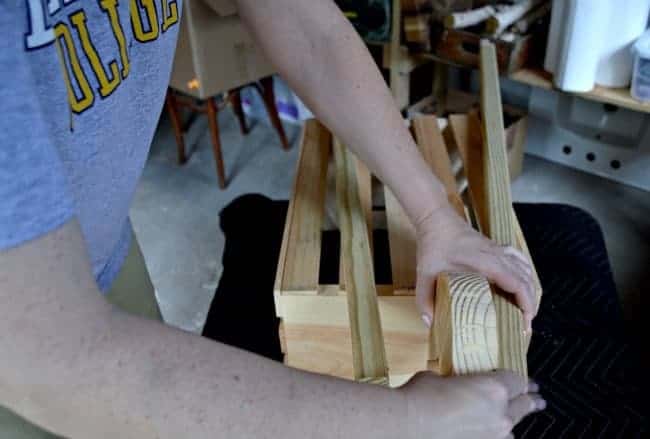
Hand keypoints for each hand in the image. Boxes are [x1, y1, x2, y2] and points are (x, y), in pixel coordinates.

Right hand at [404, 371, 544, 438]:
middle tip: (537, 399)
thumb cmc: (422, 397)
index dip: (522, 379)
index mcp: (494, 388)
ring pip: (513, 427)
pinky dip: (495, 436)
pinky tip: (490, 433)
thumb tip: (452, 384)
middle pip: (525, 404)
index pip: (518, 379)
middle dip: (532, 401)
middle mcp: (500, 413)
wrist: (410, 424)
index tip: (525, 381)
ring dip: (511, 421)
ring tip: (510, 419)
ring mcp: (494, 435)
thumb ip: (456, 380)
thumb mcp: (440, 376)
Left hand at [414, 204, 536, 329]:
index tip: (525, 322)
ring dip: (529, 290)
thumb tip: (428, 322)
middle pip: (526, 279)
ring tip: (524, 310)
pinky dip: (525, 274)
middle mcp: (498, 255)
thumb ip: (424, 298)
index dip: (526, 304)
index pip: (517, 283)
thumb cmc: (433, 245)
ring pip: (526, 269)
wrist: (436, 220)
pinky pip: (520, 260)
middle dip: (531, 303)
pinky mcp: (496, 247)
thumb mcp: (425, 274)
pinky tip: (522, 285)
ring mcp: (499, 249)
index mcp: (486, 262)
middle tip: (525, 324)